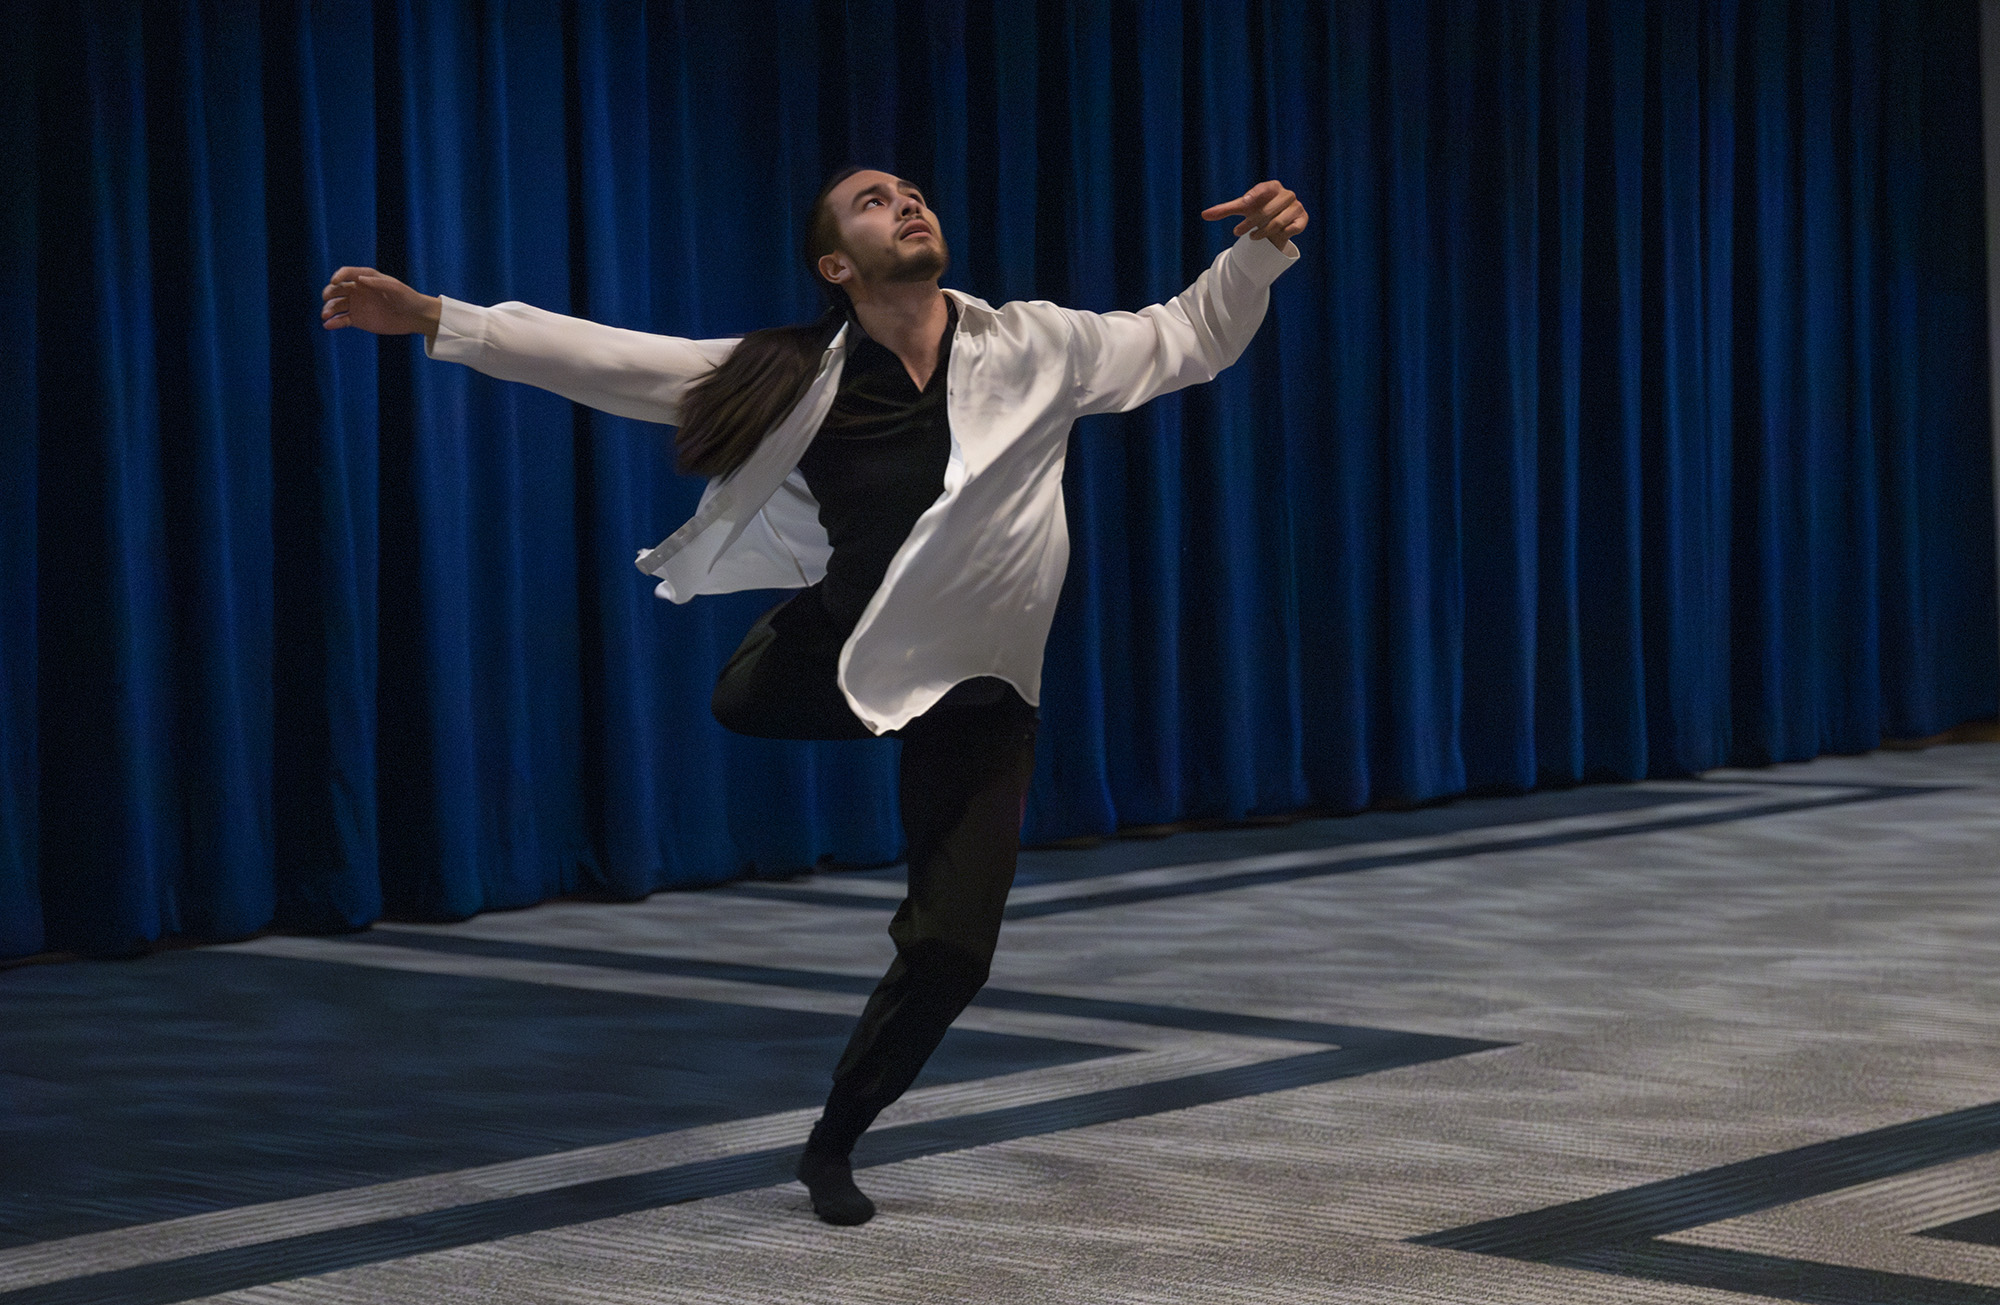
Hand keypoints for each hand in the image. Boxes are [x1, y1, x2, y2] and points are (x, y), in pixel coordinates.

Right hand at [320, 266, 442, 336]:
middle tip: (326, 298)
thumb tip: (359, 280)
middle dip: (329, 292)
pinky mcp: (357, 319)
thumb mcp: (396, 288)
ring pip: (336, 305)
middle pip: (336, 289)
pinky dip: (333, 322)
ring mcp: (356, 305)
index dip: (338, 276)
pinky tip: (328, 325)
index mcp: (366, 278)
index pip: (346, 273)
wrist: (414, 317)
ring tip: (326, 315)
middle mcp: (357, 290)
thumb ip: (378, 283)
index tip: (335, 282)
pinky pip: (341, 320)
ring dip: (328, 309)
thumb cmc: (407, 298)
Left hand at [1201, 180, 1307, 253]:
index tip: (1244, 202)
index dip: (1254, 195)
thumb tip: (1203, 215)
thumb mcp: (1242, 210)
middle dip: (1251, 222)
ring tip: (1252, 237)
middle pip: (1268, 210)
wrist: (1277, 223)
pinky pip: (1292, 228)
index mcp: (1272, 186)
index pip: (1263, 188)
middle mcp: (1286, 194)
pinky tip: (1275, 236)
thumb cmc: (1258, 211)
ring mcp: (1297, 206)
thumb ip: (1224, 210)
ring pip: (1279, 222)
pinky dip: (1281, 234)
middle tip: (1237, 232)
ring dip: (1263, 232)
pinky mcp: (1303, 219)